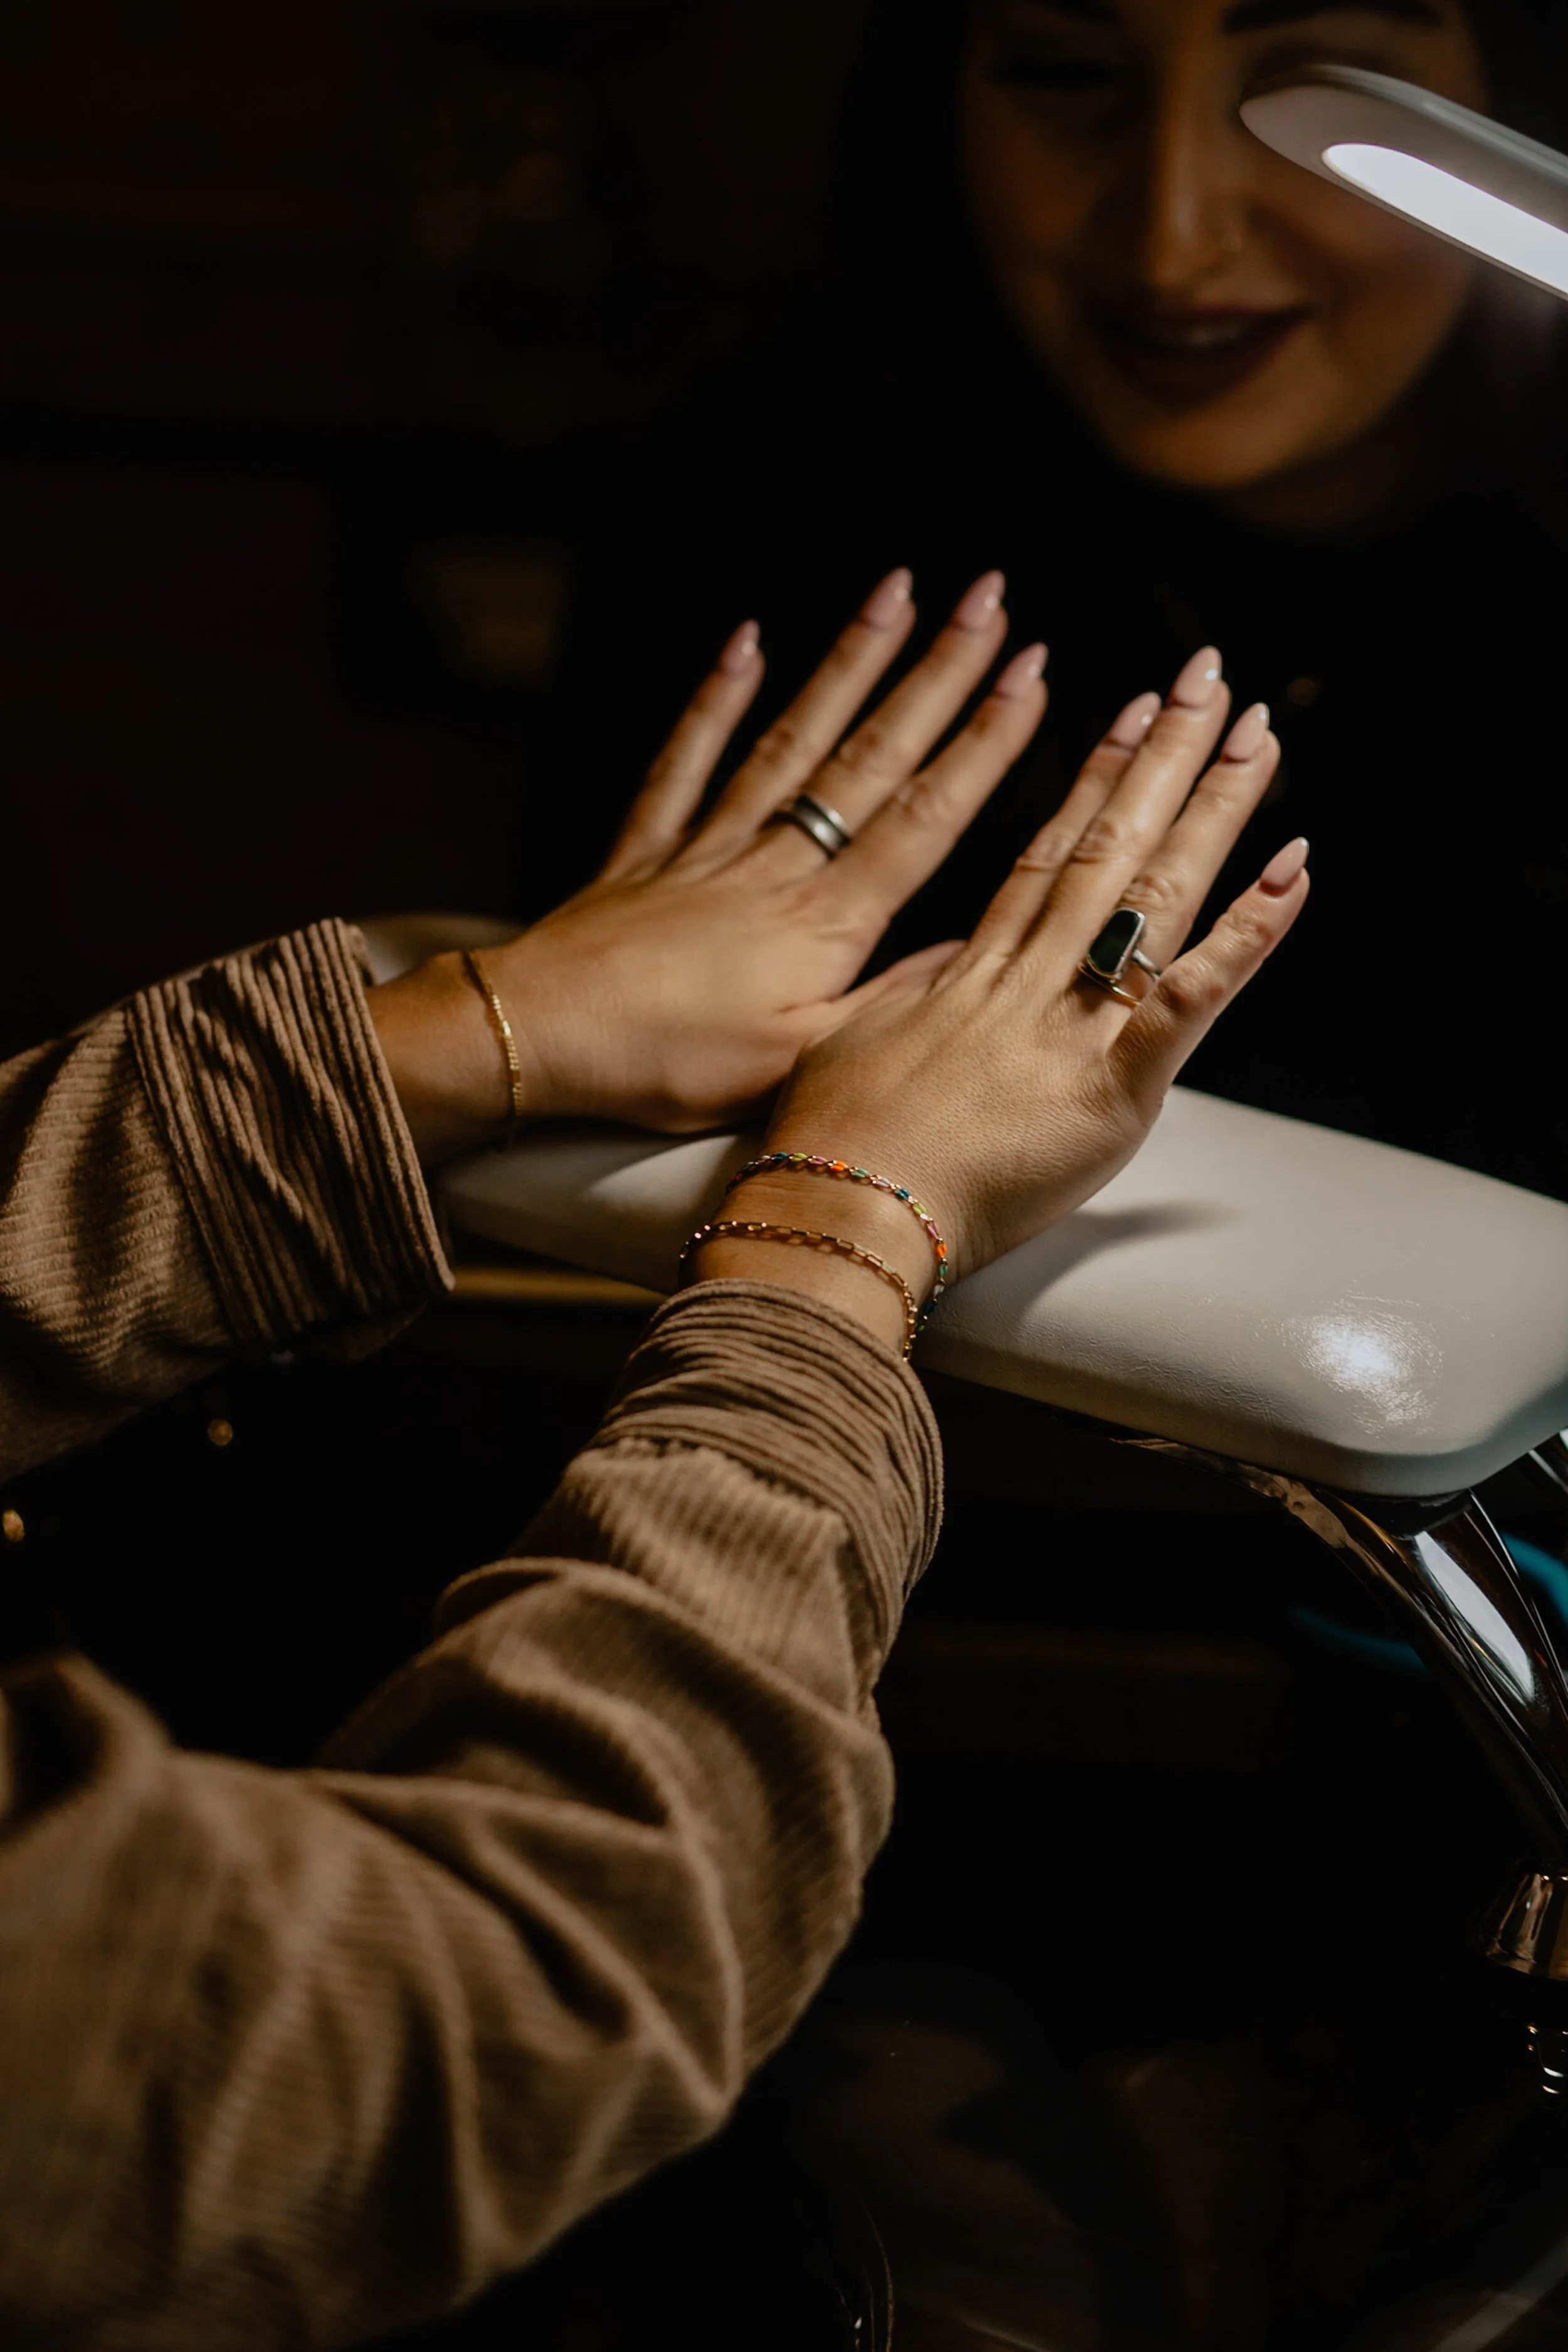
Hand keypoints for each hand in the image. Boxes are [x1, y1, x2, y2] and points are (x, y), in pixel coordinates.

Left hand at [371, 568, 1048, 1162]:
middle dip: (937, 674)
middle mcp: (774, 865)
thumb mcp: (798, 1062)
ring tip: (896, 592)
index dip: (982, 744)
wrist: (544, 1041)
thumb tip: (971, 954)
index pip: (923, 817)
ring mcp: (707, 846)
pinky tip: (747, 640)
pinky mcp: (647, 849)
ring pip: (791, 738)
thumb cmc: (670, 1066)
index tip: (1029, 674)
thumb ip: (887, 1004)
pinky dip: (717, 698)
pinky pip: (687, 759)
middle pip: (870, 756)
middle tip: (987, 598)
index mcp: (823, 923)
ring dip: (849, 662)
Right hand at [697, 650, 1309, 1350]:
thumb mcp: (850, 1045)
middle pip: (1107, 845)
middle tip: (1207, 678)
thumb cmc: (831, 1147)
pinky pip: (1191, 997)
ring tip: (1255, 735)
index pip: (1045, 854)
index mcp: (971, 973)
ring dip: (1211, 808)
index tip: (1129, 716)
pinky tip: (1293, 873)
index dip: (1092, 781)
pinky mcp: (1112, 1085)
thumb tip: (940, 973)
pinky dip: (1248, 935)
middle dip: (1162, 757)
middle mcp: (1029, 978)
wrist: (841, 1209)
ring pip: (1152, 893)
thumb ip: (910, 1002)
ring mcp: (1073, 1024)